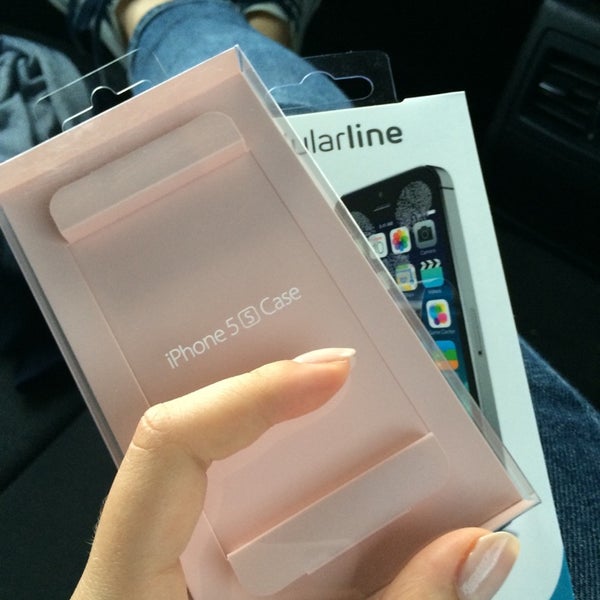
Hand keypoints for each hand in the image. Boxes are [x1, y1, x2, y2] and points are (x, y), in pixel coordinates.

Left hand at [71, 347, 517, 599]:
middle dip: (272, 399)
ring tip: (337, 411)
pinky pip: (222, 503)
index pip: (170, 445)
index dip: (253, 393)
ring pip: (206, 468)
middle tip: (344, 376)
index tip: (329, 372)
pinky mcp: (180, 580)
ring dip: (277, 436)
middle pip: (192, 442)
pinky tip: (321, 479)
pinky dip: (277, 481)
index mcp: (129, 589)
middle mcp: (131, 566)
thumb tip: (480, 552)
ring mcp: (151, 570)